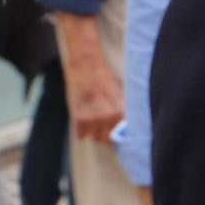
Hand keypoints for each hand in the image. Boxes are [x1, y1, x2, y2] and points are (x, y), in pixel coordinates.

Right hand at [54, 12, 122, 140]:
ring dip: (94, 130)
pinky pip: (81, 135)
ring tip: (94, 117)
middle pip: (107, 139)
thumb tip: (126, 129)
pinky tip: (85, 116)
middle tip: (103, 122)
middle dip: (106, 132)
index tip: (118, 133)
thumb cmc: (105, 79)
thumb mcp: (120, 94)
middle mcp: (108, 116)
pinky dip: (82, 129)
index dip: (120, 135)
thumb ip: (123, 112)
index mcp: (121, 110)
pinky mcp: (78, 118)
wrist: (86, 65)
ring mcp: (92, 118)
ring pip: (95, 137)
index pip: (123, 135)